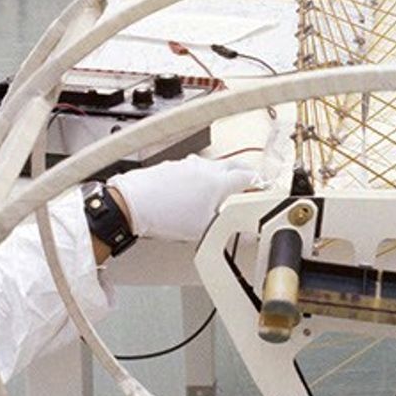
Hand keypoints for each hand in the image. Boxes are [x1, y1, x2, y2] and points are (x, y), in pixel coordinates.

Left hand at [112, 155, 257, 242]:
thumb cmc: (167, 215)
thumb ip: (229, 226)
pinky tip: (194, 192)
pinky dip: (201, 176)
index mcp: (220, 181)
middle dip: (244, 173)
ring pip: (213, 165)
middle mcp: (206, 167)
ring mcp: (188, 164)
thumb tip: (245, 232)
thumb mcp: (205, 229)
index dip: (259, 184)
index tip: (261, 189)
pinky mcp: (173, 165)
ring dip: (222, 174)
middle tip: (248, 183)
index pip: (249, 177)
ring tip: (219, 191)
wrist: (134, 203)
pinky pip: (194, 168)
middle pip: (234, 165)